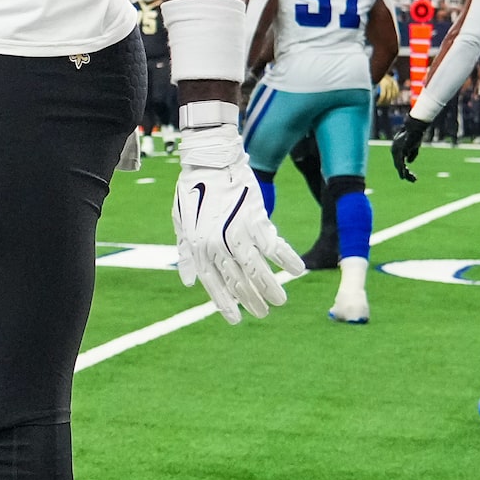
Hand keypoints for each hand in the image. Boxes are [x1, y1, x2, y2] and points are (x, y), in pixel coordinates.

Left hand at [171, 110, 305, 323]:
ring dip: (270, 287)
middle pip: (237, 281)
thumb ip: (187, 253)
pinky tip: (298, 271)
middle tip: (264, 313)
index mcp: (199, 247)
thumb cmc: (194, 190)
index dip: (224, 303)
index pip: (213, 283)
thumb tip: (187, 281)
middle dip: (251, 300)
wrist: (210, 160)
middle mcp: (217, 244)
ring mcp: (236, 232)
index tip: (235, 320)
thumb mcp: (181, 223)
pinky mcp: (255, 218)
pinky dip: (287, 258)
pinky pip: (274, 245)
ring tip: (280, 301)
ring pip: (256, 269)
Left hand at [390, 112, 429, 179]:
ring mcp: (396, 150)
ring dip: (406, 173)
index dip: (404, 170)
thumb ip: (411, 155)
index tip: (411, 176)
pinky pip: (401, 162)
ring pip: (399, 166)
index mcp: (397, 150)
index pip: (399, 162)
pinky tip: (405, 174)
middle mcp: (394, 151)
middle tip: (413, 180)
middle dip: (406, 174)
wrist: (415, 127)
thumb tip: (408, 162)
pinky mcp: (400, 150)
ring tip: (412, 179)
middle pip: (398, 165)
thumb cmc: (415, 136)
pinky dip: (403, 169)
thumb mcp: (414, 147)